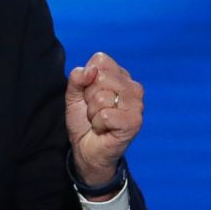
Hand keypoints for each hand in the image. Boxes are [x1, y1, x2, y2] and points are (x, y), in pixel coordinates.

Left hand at [65, 52, 143, 190]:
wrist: (86, 149)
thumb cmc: (83, 120)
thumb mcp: (73, 94)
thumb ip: (77, 77)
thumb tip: (91, 70)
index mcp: (120, 76)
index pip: (100, 60)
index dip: (87, 78)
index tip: (89, 95)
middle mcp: (133, 87)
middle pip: (100, 77)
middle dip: (89, 97)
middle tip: (95, 110)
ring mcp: (137, 105)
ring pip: (101, 97)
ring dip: (93, 113)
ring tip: (99, 121)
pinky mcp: (134, 122)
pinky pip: (105, 115)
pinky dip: (98, 124)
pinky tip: (104, 129)